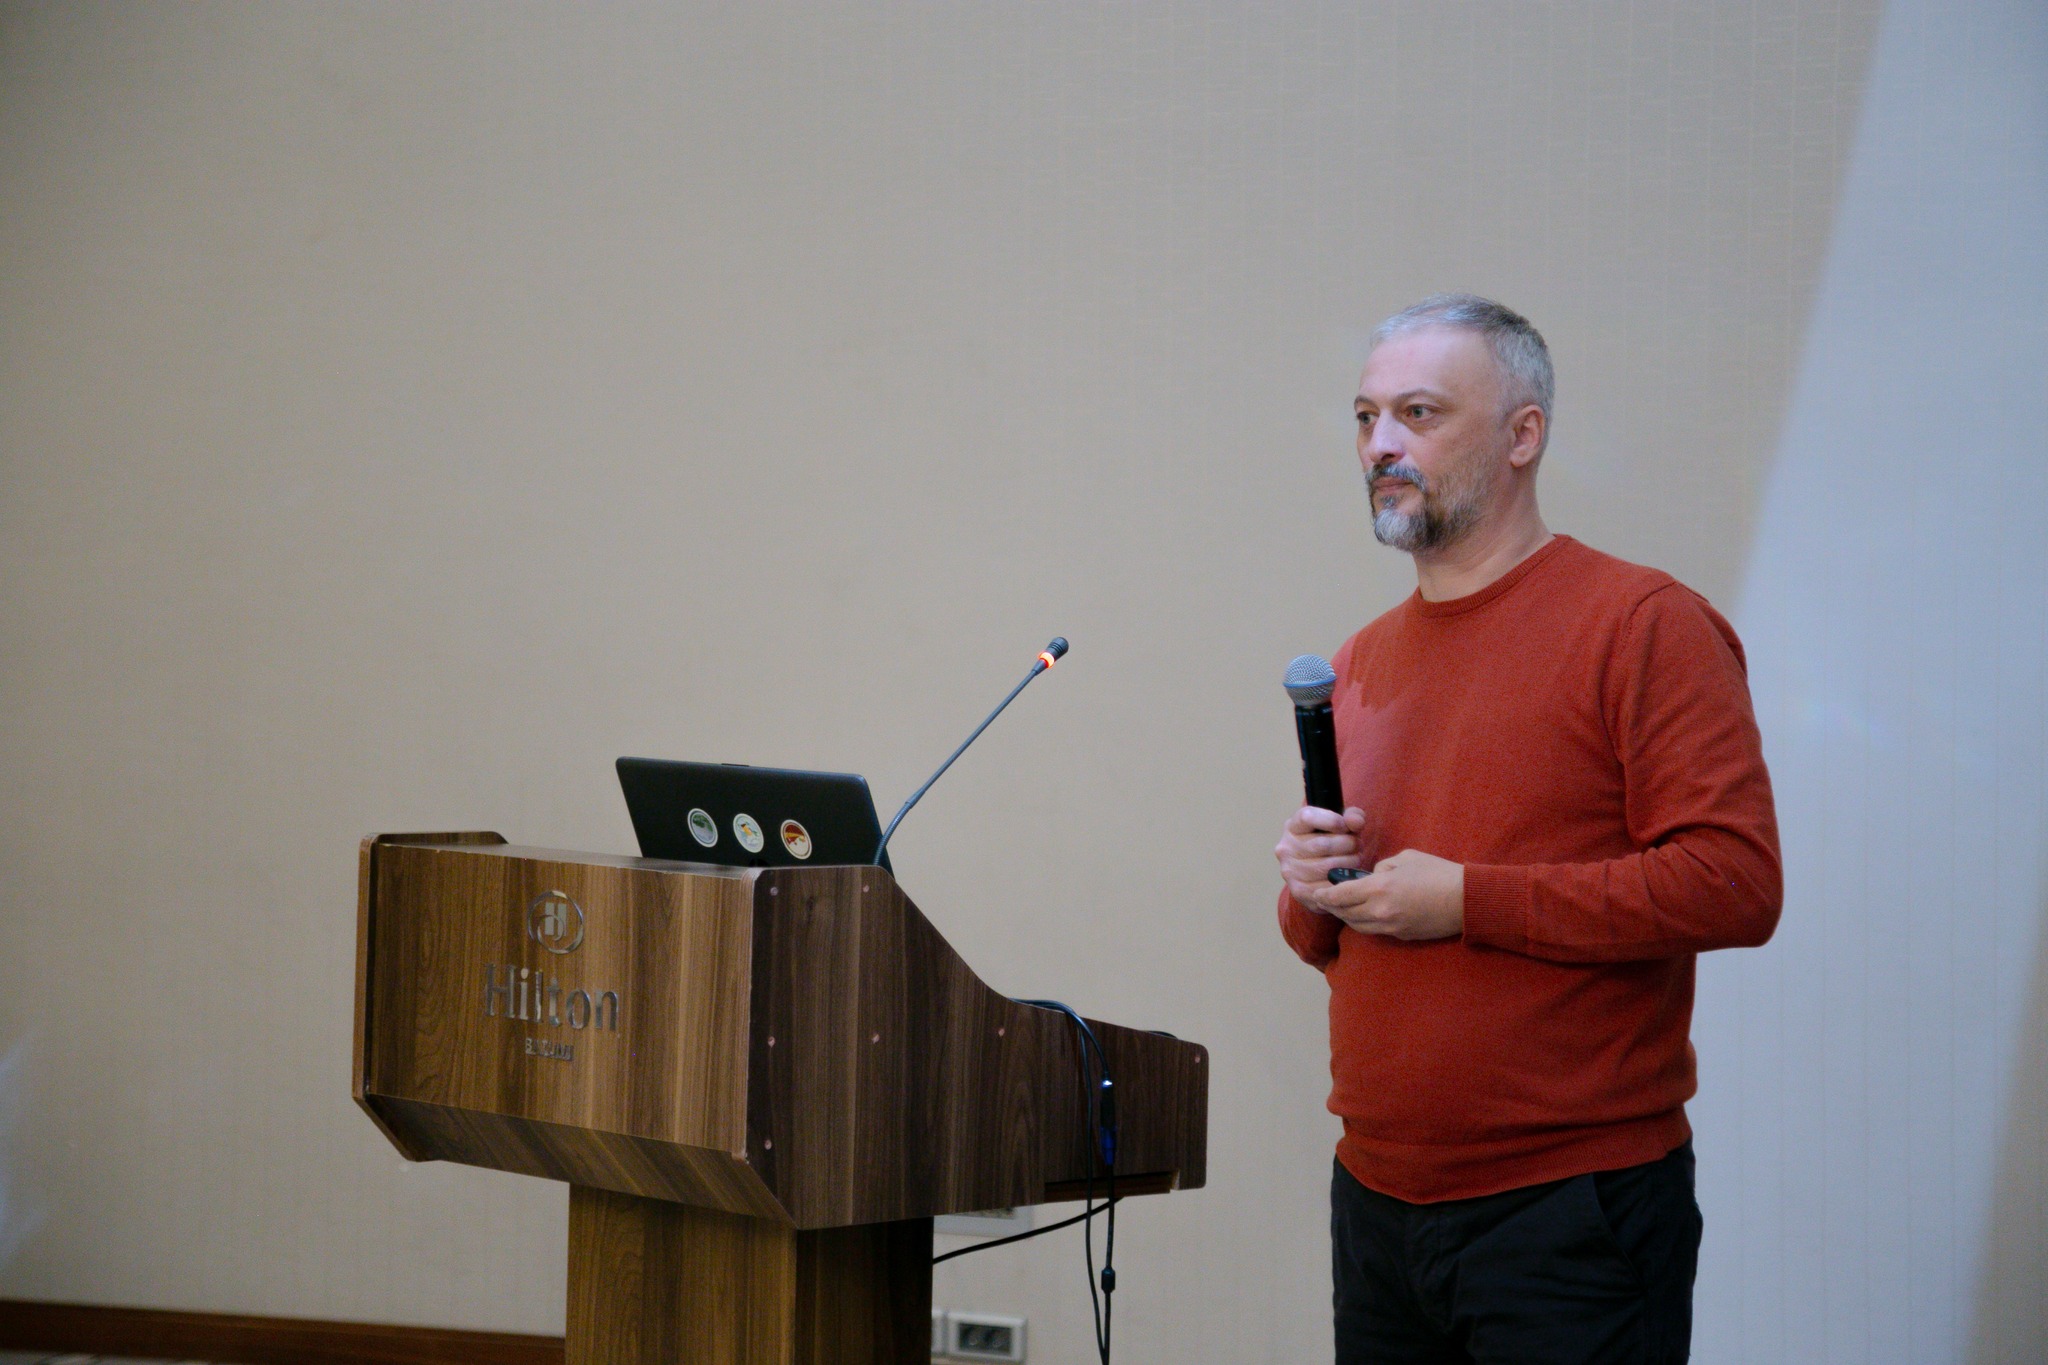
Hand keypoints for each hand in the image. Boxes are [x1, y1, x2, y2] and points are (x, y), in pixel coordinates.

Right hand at [1275, 805, 1366, 914]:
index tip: (1347, 826)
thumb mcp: (1341, 825)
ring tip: (1355, 860)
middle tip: (1358, 846)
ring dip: (1349, 863)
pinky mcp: (1299, 891)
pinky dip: (1342, 882)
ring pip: (1327, 867)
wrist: (1317, 874)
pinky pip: (1327, 887)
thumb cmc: (1330, 843)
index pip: (1308, 817)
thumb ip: (1352, 817)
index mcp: (1293, 827)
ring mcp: (1290, 871)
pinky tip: (1347, 876)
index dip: (1332, 820)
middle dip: (1348, 844)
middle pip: (1322, 844)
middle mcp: (1286, 848)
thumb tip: (1356, 822)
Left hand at [1320, 848, 1464, 940]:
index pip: (1340, 896)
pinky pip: (1375, 931)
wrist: (1465, 900)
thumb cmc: (1437, 873)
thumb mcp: (1406, 858)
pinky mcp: (1401, 935)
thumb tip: (1372, 876)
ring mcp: (1391, 927)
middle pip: (1345, 913)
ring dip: (1347, 917)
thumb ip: (1382, 867)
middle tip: (1324, 900)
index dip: (1324, 896)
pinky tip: (1365, 914)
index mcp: (1378, 889)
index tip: (1315, 894)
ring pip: (1358, 926)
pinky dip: (1365, 923)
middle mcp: (1380, 912)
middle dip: (1332, 907)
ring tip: (1341, 907)